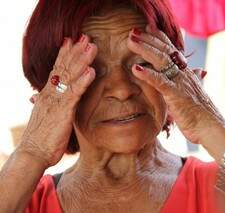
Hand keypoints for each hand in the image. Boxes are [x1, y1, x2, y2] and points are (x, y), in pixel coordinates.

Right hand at [19, 35, 96, 166]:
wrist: (33, 153)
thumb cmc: (41, 137)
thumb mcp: (44, 116)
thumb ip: (46, 104)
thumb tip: (37, 97)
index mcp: (48, 94)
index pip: (57, 69)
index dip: (65, 54)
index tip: (72, 40)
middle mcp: (50, 93)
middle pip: (64, 67)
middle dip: (75, 51)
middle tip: (86, 37)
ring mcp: (56, 101)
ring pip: (70, 76)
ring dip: (82, 60)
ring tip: (91, 46)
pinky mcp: (63, 111)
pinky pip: (74, 93)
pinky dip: (83, 81)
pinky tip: (92, 71)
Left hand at [127, 25, 224, 143]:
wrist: (211, 127)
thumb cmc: (203, 113)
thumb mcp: (198, 91)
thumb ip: (196, 79)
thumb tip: (200, 71)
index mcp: (187, 72)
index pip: (172, 50)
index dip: (160, 38)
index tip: (148, 28)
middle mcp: (184, 73)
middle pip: (165, 50)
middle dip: (148, 39)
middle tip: (133, 31)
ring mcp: (180, 83)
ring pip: (161, 60)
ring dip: (145, 49)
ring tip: (131, 42)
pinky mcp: (176, 95)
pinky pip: (160, 82)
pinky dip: (147, 74)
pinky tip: (135, 69)